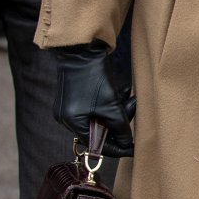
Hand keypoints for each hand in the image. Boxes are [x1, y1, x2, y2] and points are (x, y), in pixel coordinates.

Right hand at [51, 43, 135, 157]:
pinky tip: (119, 91)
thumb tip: (127, 145)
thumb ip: (120, 128)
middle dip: (118, 122)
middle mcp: (66, 117)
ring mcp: (69, 105)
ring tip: (126, 96)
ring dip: (116, 110)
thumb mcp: (111, 106)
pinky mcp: (74, 95)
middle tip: (132, 108)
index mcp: (71, 122)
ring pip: (99, 117)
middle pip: (98, 130)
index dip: (116, 147)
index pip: (95, 145)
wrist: (82, 48)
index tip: (132, 149)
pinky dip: (109, 103)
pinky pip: (95, 107)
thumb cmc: (94, 77)